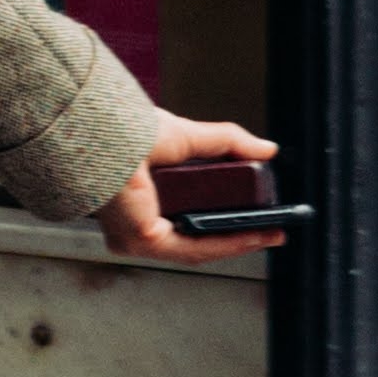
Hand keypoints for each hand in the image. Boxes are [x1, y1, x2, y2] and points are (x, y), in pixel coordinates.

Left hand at [96, 109, 278, 264]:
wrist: (106, 129)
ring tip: (270, 233)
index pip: (187, 218)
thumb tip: (267, 149)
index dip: (224, 220)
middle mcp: (136, 223)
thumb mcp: (188, 137)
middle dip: (238, 235)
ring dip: (238, 241)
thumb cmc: (126, 130)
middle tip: (271, 229)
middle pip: (197, 237)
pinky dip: (227, 241)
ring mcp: (139, 237)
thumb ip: (228, 144)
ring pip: (199, 247)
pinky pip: (194, 247)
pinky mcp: (145, 240)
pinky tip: (252, 235)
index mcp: (140, 200)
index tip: (256, 216)